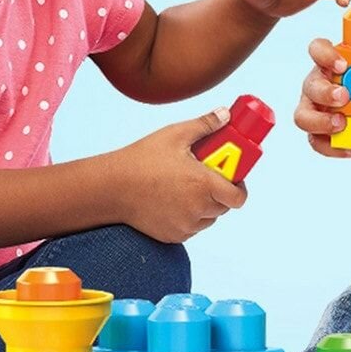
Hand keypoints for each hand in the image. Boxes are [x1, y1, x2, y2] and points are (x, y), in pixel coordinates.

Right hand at [115, 108, 247, 242]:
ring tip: (185, 187)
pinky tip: (172, 200)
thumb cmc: (142, 159)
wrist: (111, 188)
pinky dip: (188, 217)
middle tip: (205, 175)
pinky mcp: (172, 236)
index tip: (231, 175)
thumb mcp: (175, 135)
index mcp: (203, 184)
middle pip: (224, 206)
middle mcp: (197, 209)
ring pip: (208, 218)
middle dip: (220, 191)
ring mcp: (185, 225)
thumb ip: (205, 125)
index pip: (239, 197)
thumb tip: (226, 115)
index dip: (239, 186)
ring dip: (205, 205)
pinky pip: (191, 228)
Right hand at [293, 37, 350, 158]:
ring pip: (303, 116)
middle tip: (344, 97)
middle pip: (310, 85)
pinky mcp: (317, 130)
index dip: (325, 55)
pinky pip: (317, 141)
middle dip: (325, 92)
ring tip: (342, 125)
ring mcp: (314, 108)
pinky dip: (333, 147)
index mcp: (328, 63)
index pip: (317, 49)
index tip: (343, 64)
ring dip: (321, 122)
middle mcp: (317, 84)